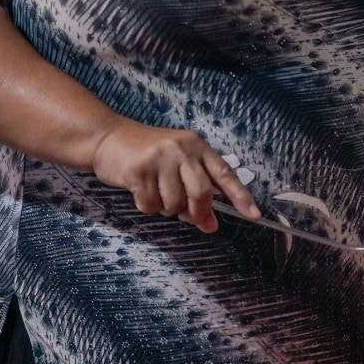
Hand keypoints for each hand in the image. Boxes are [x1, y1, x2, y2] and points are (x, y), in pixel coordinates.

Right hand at [89, 116, 260, 232]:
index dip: (241, 196)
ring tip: (155, 192)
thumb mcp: (176, 166)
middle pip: (201, 193)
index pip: (224, 174)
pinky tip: (140, 191)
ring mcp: (160, 158)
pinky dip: (146, 206)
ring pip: (175, 204)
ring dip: (166, 208)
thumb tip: (211, 225)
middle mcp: (182, 149)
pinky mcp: (139, 170)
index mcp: (197, 146)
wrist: (109, 138)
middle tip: (186, 215)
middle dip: (195, 211)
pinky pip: (151, 205)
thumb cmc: (147, 154)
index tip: (254, 215)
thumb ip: (196, 192)